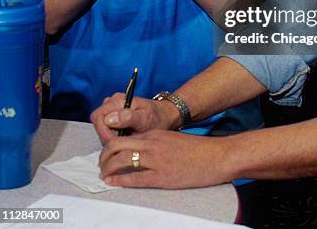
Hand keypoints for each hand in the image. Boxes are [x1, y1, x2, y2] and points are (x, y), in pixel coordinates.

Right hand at [91, 93, 179, 143]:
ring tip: (129, 137)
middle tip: (125, 140)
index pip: (98, 118)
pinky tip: (127, 136)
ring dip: (112, 136)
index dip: (104, 132)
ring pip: (103, 128)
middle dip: (108, 135)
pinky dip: (115, 135)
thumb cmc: (157, 116)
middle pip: (99, 123)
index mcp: (118, 100)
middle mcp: (113, 102)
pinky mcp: (115, 116)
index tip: (117, 141)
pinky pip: (108, 129)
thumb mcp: (145, 118)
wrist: (165, 116)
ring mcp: (113, 109)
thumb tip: (109, 119)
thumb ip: (128, 118)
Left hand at [99, 130, 231, 188]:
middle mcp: (151, 144)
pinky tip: (112, 182)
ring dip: (108, 168)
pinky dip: (119, 180)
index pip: (123, 136)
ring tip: (104, 175)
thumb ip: (155, 142)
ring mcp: (155, 160)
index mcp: (154, 133)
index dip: (110, 146)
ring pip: (121, 160)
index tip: (106, 154)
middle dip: (104, 157)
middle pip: (116, 146)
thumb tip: (140, 151)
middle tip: (101, 165)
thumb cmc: (196, 149)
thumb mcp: (172, 139)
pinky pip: (134, 178)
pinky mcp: (161, 176)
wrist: (215, 156)